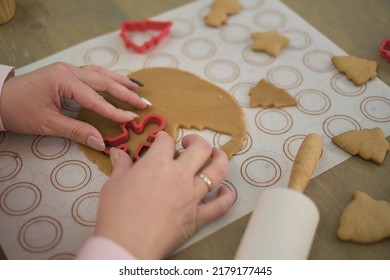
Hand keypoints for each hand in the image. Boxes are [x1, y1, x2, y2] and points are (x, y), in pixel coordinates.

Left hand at [0, 62, 147, 149]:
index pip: (96, 99)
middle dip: (126, 93)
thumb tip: (101, 142)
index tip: (132, 119)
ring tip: (137, 88)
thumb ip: (77, 131)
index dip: (115, 111)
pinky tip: (116, 81)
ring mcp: (68, 69)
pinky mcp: (66, 73)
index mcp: (64, 80)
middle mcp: (69, 70)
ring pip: (100, 73)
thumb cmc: (19, 111)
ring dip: (120, 81)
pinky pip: (93, 73)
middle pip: (104, 81)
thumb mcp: (48, 124)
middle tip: (144, 103)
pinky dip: (108, 77)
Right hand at [94, 131, 234, 258]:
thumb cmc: (117, 214)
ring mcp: (192, 196)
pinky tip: (225, 191)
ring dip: (220, 159)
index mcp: (157, 164)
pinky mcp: (198, 217)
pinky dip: (227, 197)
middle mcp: (180, 175)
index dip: (163, 138)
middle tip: (190, 143)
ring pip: (217, 171)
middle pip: (200, 149)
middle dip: (197, 141)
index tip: (161, 140)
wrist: (126, 243)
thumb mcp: (113, 184)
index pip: (166, 141)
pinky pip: (220, 206)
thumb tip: (119, 154)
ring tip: (217, 155)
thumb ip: (121, 166)